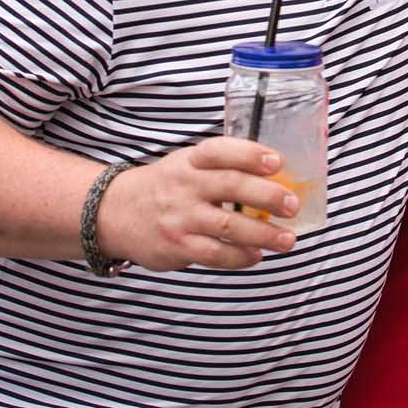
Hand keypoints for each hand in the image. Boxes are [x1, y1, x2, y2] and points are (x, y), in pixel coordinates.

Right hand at [95, 138, 300, 271]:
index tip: (277, 162)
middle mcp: (186, 186)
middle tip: (293, 205)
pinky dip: (240, 257)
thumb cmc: (166, 187)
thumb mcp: (187, 164)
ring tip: (287, 240)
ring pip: (229, 226)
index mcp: (192, 160)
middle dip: (268, 196)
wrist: (114, 213)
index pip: (221, 150)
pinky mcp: (177, 246)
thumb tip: (277, 179)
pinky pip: (215, 254)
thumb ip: (223, 168)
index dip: (251, 154)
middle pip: (232, 186)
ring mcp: (181, 217)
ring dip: (263, 234)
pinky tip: (257, 255)